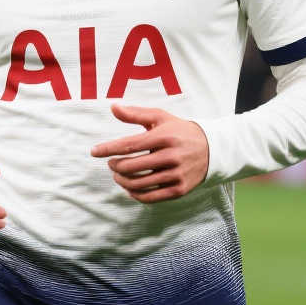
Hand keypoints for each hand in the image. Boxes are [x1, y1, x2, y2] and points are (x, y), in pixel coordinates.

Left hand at [91, 104, 209, 203]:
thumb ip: (135, 113)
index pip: (129, 145)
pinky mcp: (180, 189)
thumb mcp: (160, 117)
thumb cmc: (179, 130)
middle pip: (131, 166)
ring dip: (122, 181)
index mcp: (163, 137)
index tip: (94, 151)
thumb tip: (113, 107)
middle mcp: (170, 156)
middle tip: (111, 163)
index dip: (108, 149)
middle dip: (114, 165)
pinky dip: (135, 194)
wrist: (211, 149)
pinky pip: (151, 197)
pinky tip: (130, 188)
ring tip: (117, 175)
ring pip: (138, 183)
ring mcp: (176, 175)